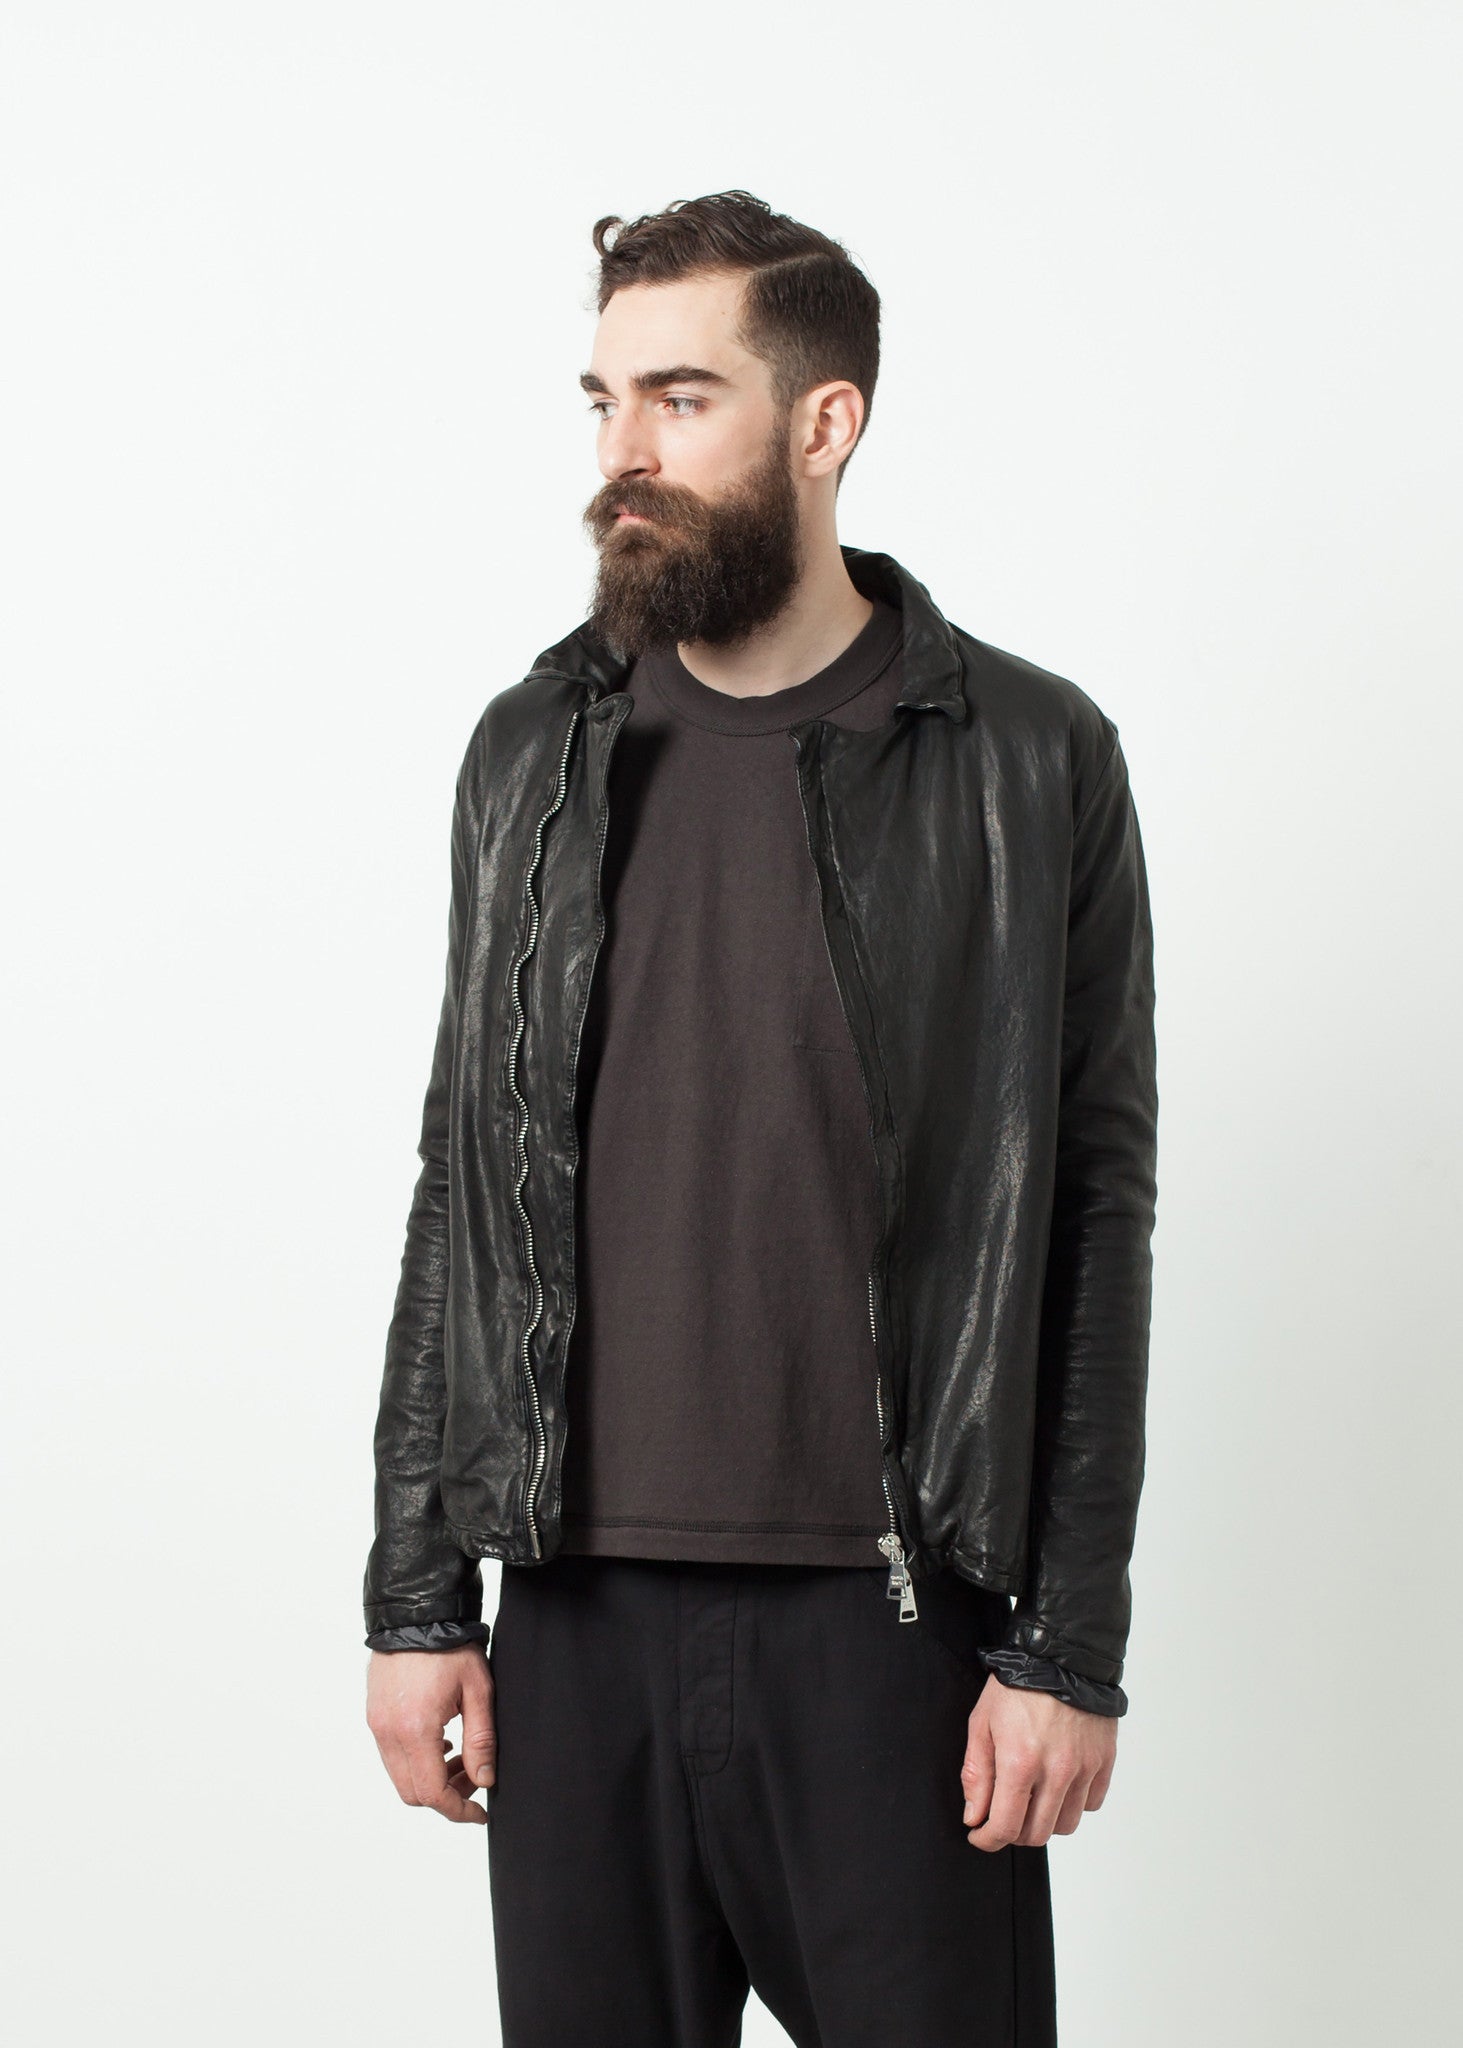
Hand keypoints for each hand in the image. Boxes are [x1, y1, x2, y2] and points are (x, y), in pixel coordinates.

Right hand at [366, 1644, 495, 1823]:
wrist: (416, 1612)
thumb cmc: (450, 1646)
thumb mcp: (478, 1691)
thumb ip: (481, 1741)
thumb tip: (484, 1781)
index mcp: (415, 1729)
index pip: (432, 1793)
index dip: (458, 1810)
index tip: (480, 1812)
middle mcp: (388, 1732)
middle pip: (412, 1792)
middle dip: (446, 1795)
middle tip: (474, 1776)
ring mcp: (376, 1724)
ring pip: (400, 1776)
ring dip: (430, 1778)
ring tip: (460, 1755)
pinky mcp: (374, 1715)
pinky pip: (391, 1755)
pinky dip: (416, 1760)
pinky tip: (441, 1740)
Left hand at [960, 1674, 1115, 1850]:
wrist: (1061, 1655)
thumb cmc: (1017, 1686)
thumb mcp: (981, 1723)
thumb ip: (976, 1774)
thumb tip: (974, 1817)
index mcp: (1020, 1762)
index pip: (1006, 1827)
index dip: (987, 1840)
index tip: (980, 1835)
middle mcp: (1056, 1771)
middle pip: (1037, 1834)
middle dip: (1014, 1832)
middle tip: (1004, 1814)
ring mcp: (1085, 1768)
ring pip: (1066, 1825)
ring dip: (1045, 1820)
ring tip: (1032, 1797)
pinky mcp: (1104, 1761)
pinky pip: (1091, 1803)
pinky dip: (1073, 1802)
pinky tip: (1059, 1782)